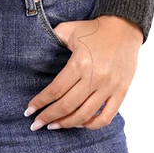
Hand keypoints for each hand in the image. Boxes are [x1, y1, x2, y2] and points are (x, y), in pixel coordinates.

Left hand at [24, 14, 143, 130]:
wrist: (125, 27)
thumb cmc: (94, 29)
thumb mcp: (70, 29)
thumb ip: (53, 38)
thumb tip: (37, 49)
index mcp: (79, 63)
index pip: (55, 90)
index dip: (40, 103)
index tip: (29, 111)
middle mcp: (94, 78)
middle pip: (67, 106)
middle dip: (48, 117)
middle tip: (36, 124)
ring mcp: (109, 87)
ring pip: (84, 115)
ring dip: (66, 124)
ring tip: (54, 126)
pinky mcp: (121, 92)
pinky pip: (106, 117)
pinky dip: (91, 125)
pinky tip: (80, 124)